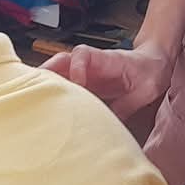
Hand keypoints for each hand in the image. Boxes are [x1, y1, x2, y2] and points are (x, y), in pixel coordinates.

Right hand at [44, 43, 172, 118]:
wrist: (153, 63)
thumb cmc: (149, 71)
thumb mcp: (146, 89)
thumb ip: (126, 106)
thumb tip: (110, 128)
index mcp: (105, 59)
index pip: (82, 55)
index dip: (76, 68)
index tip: (77, 84)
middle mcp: (89, 63)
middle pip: (59, 62)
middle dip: (45, 75)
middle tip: (33, 94)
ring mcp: (83, 72)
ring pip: (56, 73)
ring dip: (44, 86)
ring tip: (32, 104)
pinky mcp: (82, 83)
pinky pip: (62, 85)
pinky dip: (51, 95)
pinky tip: (44, 111)